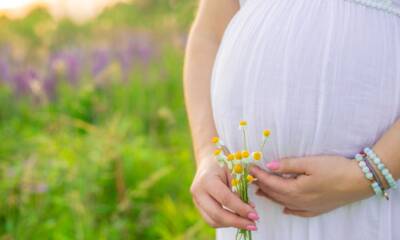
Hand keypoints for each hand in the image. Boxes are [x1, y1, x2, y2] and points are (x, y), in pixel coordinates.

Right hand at [190, 155, 258, 229]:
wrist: (208, 160)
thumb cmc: (223, 162)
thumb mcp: (234, 171)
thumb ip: (240, 190)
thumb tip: (249, 210)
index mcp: (207, 180)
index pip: (225, 199)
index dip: (241, 209)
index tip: (255, 215)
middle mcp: (198, 192)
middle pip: (217, 214)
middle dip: (237, 222)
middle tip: (253, 224)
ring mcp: (196, 200)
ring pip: (213, 220)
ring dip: (231, 224)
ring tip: (246, 223)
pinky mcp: (198, 206)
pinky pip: (211, 219)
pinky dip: (225, 222)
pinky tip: (236, 219)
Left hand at [249, 155, 373, 216]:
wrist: (360, 181)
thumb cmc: (335, 168)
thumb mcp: (309, 162)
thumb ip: (288, 165)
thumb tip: (269, 166)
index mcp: (295, 189)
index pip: (271, 182)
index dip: (259, 174)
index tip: (250, 167)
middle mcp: (299, 202)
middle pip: (275, 194)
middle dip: (262, 185)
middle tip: (252, 178)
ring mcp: (309, 207)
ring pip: (284, 203)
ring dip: (271, 196)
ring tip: (261, 191)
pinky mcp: (318, 209)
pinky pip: (298, 212)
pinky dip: (288, 209)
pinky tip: (285, 208)